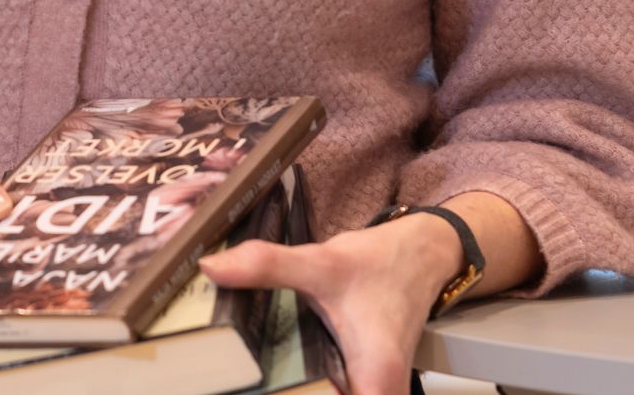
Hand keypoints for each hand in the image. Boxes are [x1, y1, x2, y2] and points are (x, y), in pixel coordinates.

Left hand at [201, 214, 457, 394]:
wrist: (423, 254)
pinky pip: (329, 393)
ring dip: (293, 390)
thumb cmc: (382, 265)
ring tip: (244, 380)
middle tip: (238, 382)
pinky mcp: (362, 384)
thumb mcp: (323, 263)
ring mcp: (372, 394)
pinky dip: (304, 387)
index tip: (255, 392)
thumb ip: (268, 266)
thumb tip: (210, 268)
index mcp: (374, 383)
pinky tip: (267, 372)